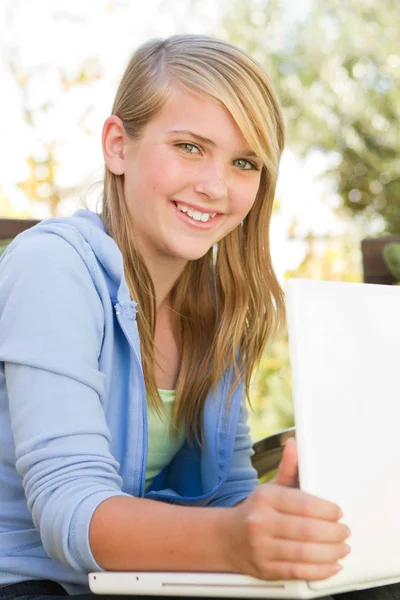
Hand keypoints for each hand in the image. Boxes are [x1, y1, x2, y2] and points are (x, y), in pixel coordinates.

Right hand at [226, 441, 349, 580]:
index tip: (338, 512)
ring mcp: (262, 548)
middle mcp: (261, 522)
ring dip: (331, 552)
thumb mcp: (270, 488)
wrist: (226, 537)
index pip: (303, 504)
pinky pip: (298, 572)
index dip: (326, 510)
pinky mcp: (265, 569)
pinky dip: (320, 571)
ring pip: (304, 553)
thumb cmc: (255, 511)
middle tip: (344, 531)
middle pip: (307, 530)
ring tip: (343, 548)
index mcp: (265, 498)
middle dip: (333, 532)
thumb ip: (288, 469)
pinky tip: (332, 565)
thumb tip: (294, 444)